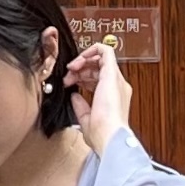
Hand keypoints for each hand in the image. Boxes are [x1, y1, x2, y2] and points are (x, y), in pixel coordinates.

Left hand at [65, 37, 132, 154]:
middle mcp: (117, 86)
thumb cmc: (102, 133)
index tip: (69, 83)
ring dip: (83, 60)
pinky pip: (105, 50)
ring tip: (71, 69)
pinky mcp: (112, 73)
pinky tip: (79, 60)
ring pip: (101, 57)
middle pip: (98, 67)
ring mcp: (116, 79)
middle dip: (79, 69)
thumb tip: (74, 96)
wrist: (109, 136)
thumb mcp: (86, 119)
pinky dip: (91, 50)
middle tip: (67, 78)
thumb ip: (80, 106)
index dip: (81, 77)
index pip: (97, 78)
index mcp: (113, 97)